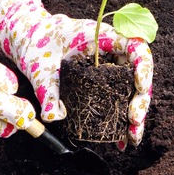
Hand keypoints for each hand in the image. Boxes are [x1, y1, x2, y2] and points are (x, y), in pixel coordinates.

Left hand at [0, 0, 152, 148]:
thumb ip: (47, 88)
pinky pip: (119, 96)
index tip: (139, 87)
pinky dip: (122, 116)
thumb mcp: (40, 65)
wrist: (30, 39)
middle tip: (134, 122)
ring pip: (132, 88)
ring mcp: (109, 65)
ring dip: (135, 113)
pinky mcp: (103, 80)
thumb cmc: (37, 44)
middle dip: (141, 99)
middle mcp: (112, 50)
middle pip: (138, 73)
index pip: (135, 46)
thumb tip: (54, 116)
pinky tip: (122, 137)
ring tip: (132, 138)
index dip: (143, 66)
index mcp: (103, 36)